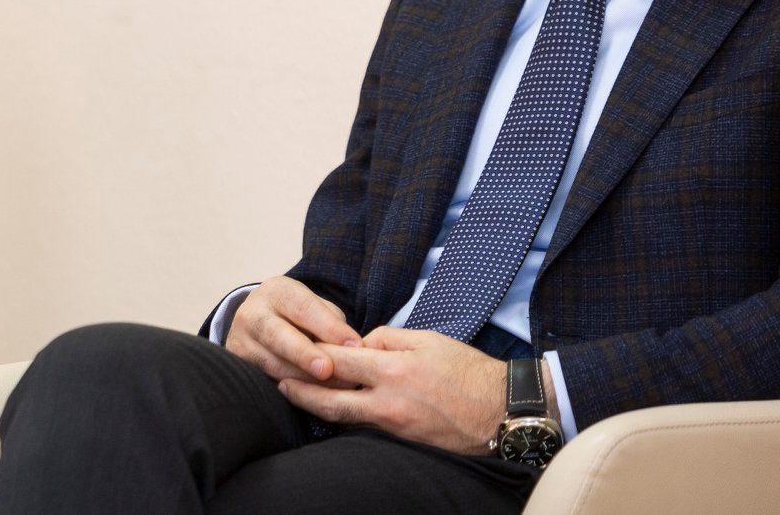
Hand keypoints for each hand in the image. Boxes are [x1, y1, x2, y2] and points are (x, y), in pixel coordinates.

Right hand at [224, 276, 361, 384]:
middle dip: (304, 354)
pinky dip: (291, 390)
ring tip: (334, 390)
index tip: (355, 346)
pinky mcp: (238, 365)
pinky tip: (311, 397)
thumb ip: (331, 324)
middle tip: (327, 370)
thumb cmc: (298, 317)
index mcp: (277, 291)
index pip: (304, 308)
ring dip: (304, 380)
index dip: (330, 328)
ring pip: (272, 364)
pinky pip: (265, 381)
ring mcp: (240, 340)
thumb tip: (353, 349)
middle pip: (278, 335)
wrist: (259, 325)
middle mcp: (252, 312)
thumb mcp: (313, 308)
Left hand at [276, 326, 505, 453]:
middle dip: (301, 391)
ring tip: (296, 396)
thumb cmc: (467, 371)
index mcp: (393, 370)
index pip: (340, 360)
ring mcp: (394, 426)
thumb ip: (389, 338)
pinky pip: (366, 428)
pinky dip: (346, 418)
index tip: (294, 346)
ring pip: (345, 418)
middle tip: (279, 382)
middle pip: (331, 400)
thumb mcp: (428, 340)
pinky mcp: (402, 441)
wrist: (500, 412)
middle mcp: (388, 402)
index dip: (314, 354)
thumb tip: (361, 343)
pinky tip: (332, 411)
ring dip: (318, 406)